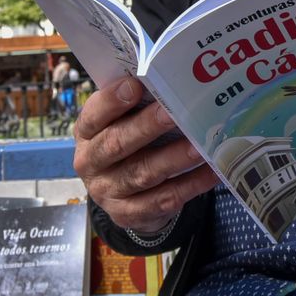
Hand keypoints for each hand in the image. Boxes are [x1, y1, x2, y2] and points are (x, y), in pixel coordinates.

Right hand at [72, 76, 215, 234]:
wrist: (122, 195)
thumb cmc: (126, 143)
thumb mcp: (120, 123)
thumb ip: (135, 105)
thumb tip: (170, 81)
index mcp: (86, 133)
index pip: (93, 115)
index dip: (112, 101)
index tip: (135, 85)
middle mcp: (90, 163)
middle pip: (116, 144)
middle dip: (146, 127)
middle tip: (172, 113)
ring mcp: (108, 192)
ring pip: (142, 173)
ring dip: (173, 158)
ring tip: (199, 146)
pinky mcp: (128, 214)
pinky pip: (162, 199)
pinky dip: (189, 185)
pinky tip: (209, 172)